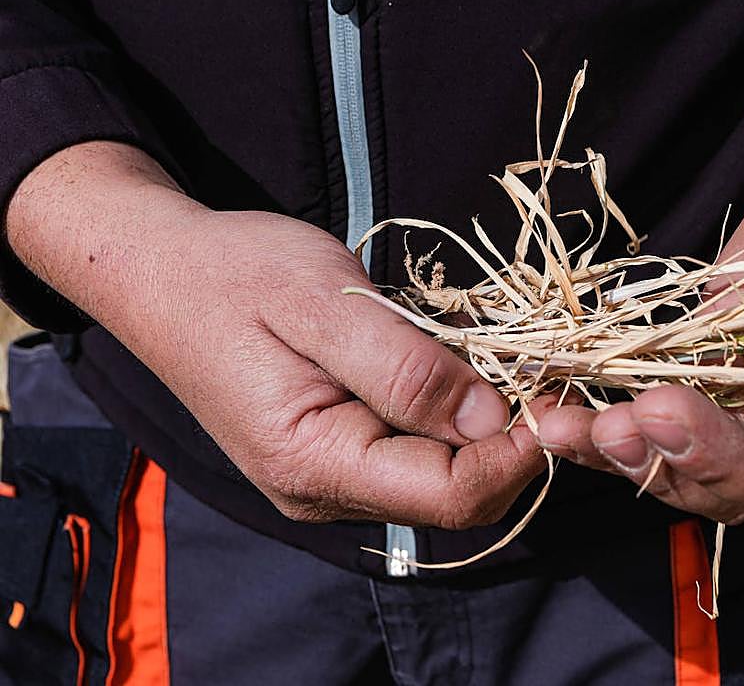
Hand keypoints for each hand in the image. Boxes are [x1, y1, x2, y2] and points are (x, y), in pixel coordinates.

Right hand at [6, 141, 545, 526]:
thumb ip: (407, 369)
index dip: (523, 451)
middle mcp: (325, 491)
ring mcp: (330, 477)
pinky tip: (467, 362)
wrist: (161, 270)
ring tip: (514, 356)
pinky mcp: (337, 450)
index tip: (561, 387)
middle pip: (457, 494)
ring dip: (490, 424)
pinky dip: (456, 412)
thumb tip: (495, 419)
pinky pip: (418, 450)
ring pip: (443, 474)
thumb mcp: (323, 304)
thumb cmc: (235, 274)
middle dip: (516, 438)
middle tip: (551, 365)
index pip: (455, 495)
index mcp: (317, 464)